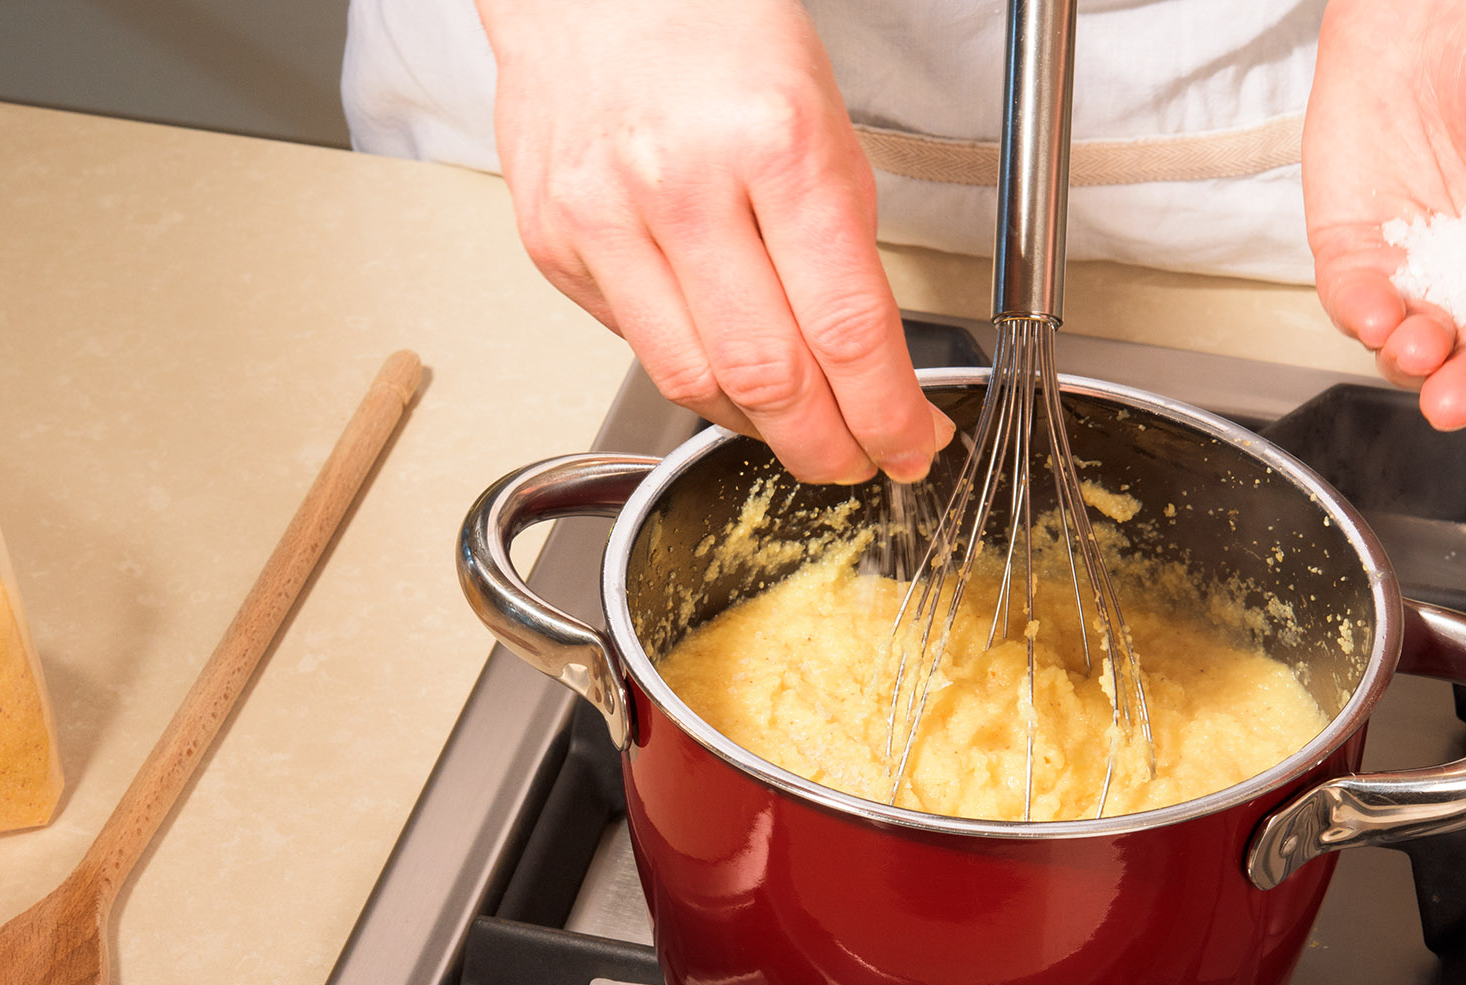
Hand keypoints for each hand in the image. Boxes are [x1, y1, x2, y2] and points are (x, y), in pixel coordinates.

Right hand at [475, 0, 952, 482]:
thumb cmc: (712, 27)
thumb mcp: (820, 115)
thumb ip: (842, 237)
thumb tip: (868, 357)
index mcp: (773, 143)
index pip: (844, 326)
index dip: (886, 412)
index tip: (910, 443)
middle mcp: (680, 185)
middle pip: (767, 376)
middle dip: (825, 444)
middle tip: (855, 460)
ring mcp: (605, 219)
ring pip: (693, 382)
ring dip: (756, 427)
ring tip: (793, 427)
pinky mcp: (555, 243)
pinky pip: (636, 345)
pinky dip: (690, 372)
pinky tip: (721, 364)